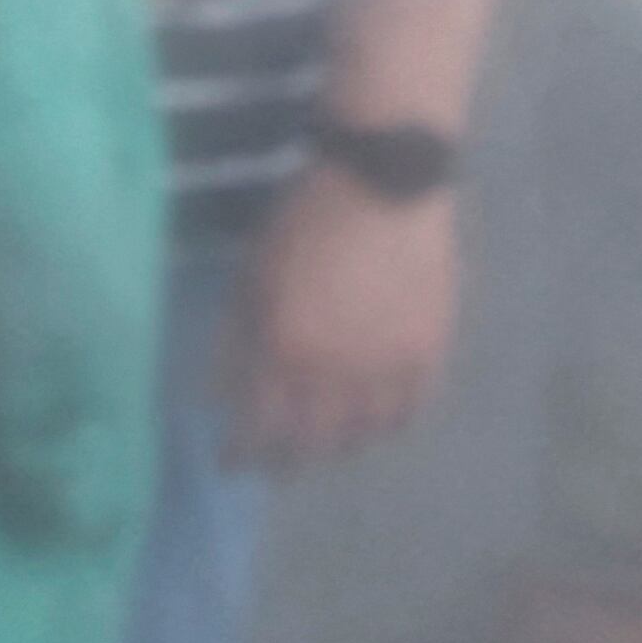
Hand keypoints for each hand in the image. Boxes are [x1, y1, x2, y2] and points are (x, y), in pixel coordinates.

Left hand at [231, 161, 461, 466]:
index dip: (242, 454)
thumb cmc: (307, 220)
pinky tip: (376, 417)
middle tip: (279, 462)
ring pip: (361, 436)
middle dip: (287, 461)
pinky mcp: (427, 351)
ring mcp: (385, 364)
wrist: (386, 180)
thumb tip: (215, 400)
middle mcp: (333, 370)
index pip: (257, 429)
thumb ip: (232, 340)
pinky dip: (388, 423)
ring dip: (339, 445)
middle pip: (309, 444)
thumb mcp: (252, 274)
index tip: (233, 462)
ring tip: (329, 438)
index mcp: (283, 348)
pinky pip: (408, 411)